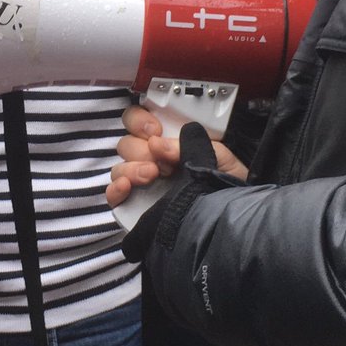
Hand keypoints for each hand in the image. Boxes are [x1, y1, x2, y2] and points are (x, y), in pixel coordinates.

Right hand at [106, 103, 247, 208]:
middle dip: (141, 148)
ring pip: (119, 167)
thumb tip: (159, 142)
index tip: (155, 130)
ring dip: (132, 168)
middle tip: (162, 162)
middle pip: (127, 144)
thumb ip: (190, 144)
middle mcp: (152, 162)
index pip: (139, 123)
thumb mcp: (218, 156)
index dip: (141, 121)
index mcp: (169, 144)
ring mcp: (142, 186)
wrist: (231, 223)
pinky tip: (127, 187)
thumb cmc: (227, 186)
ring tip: (152, 175)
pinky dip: (115, 189)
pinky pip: (113, 195)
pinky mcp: (135, 208)